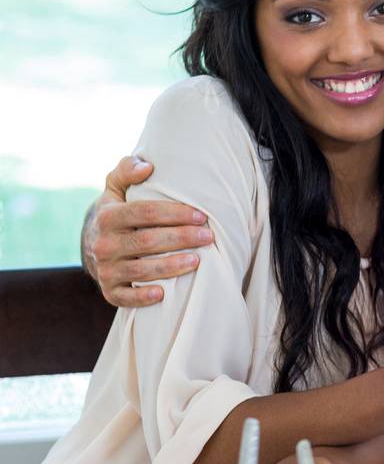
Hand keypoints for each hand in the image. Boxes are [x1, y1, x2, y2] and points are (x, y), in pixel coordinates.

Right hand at [84, 156, 211, 306]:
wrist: (94, 245)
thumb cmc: (117, 212)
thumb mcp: (115, 188)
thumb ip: (127, 170)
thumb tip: (147, 166)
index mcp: (107, 217)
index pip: (144, 213)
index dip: (174, 213)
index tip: (201, 215)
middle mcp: (103, 244)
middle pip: (146, 241)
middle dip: (181, 238)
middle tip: (208, 237)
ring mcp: (105, 269)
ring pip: (140, 270)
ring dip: (170, 267)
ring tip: (198, 261)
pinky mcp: (110, 291)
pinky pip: (125, 298)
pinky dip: (142, 297)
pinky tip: (163, 294)